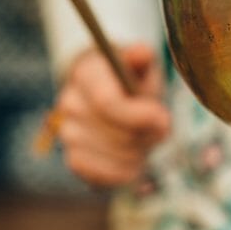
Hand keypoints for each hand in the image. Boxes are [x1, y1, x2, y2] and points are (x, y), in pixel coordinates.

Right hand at [53, 43, 170, 187]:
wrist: (113, 99)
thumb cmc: (131, 81)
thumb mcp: (142, 65)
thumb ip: (143, 58)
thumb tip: (141, 53)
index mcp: (86, 74)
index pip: (107, 103)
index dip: (140, 116)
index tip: (163, 118)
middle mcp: (69, 103)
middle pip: (116, 135)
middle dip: (146, 136)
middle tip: (155, 127)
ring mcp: (67, 133)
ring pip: (113, 158)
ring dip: (138, 154)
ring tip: (142, 139)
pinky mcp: (74, 161)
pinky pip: (102, 176)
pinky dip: (125, 172)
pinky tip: (132, 158)